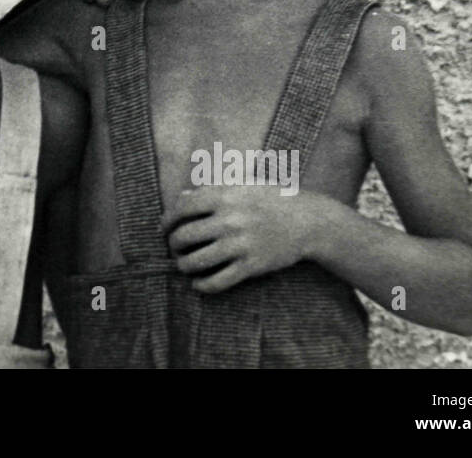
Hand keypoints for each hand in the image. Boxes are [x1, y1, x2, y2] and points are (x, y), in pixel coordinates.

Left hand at [159, 185, 326, 292]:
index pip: (182, 208)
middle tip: (174, 248)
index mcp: (224, 196)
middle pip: (184, 236)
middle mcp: (229, 220)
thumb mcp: (242, 185)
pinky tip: (198, 283)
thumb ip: (211, 189)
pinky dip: (203, 285)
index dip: (167, 220)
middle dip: (173, 244)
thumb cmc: (272, 198)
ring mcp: (240, 244)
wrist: (308, 220)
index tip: (164, 228)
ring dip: (184, 265)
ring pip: (196, 261)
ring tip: (184, 265)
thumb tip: (183, 196)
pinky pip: (218, 281)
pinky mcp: (251, 266)